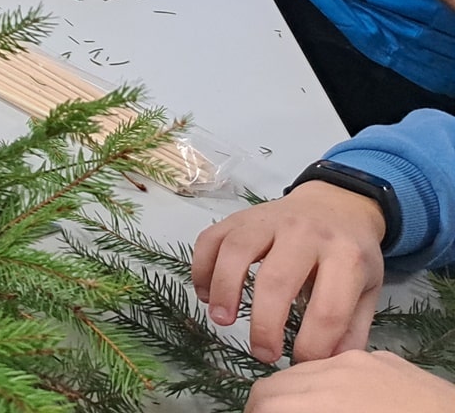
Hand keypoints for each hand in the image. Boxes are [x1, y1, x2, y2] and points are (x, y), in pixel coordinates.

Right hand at [192, 182, 385, 362]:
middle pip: (277, 280)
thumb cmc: (351, 253)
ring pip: (237, 252)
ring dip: (225, 290)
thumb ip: (351, 327)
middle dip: (265, 325)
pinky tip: (206, 294)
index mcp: (346, 256)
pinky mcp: (239, 216)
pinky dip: (201, 268)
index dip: (313, 345)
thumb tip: (329, 365)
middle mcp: (306, 233)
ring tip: (222, 321)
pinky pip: (211, 238)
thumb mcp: (367, 288)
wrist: (336, 204)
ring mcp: (268, 219)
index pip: (329, 309)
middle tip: (263, 354)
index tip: (301, 365)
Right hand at [245, 350, 454, 411]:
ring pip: (304, 370)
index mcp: (325, 401)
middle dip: (267, 406)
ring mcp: (360, 360)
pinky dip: (326, 384)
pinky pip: (338, 366)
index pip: (264, 403)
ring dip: (294, 393)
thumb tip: (274, 411)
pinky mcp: (383, 358)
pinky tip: (344, 403)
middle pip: (276, 383)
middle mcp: (335, 371)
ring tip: (304, 412)